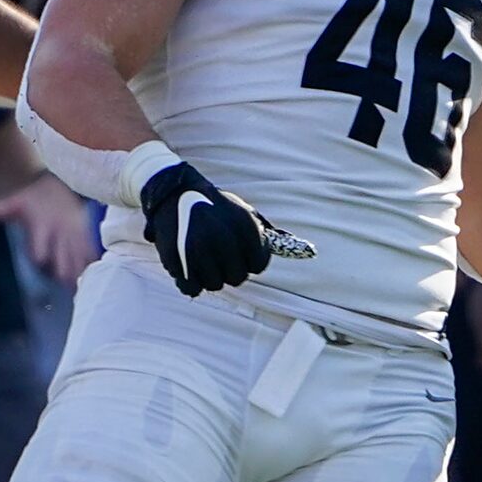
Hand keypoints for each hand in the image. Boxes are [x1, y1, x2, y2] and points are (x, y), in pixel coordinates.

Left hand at [0, 171, 98, 285]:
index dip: (39, 259)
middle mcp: (60, 232)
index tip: (39, 266)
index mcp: (43, 226)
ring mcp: (74, 233)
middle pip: (63, 259)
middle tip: (65, 287)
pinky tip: (92, 275)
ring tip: (79, 287)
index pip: (41, 250)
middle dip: (63, 273)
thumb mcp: (14, 201)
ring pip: (79, 258)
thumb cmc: (32, 197)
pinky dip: (91, 264)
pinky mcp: (84, 233)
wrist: (54, 184)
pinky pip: (90, 251)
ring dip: (78, 272)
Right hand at [139, 161, 296, 295]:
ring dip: (209, 275)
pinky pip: (192, 289)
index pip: (259, 264)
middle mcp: (223, 237)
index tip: (239, 254)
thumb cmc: (215, 207)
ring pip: (215, 285)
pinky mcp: (178, 260)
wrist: (173, 192)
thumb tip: (308, 251)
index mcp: (244, 225)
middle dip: (230, 270)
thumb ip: (268, 234)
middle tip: (218, 256)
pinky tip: (188, 266)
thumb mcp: (243, 212)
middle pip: (238, 277)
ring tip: (201, 257)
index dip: (250, 262)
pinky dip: (190, 282)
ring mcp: (200, 249)